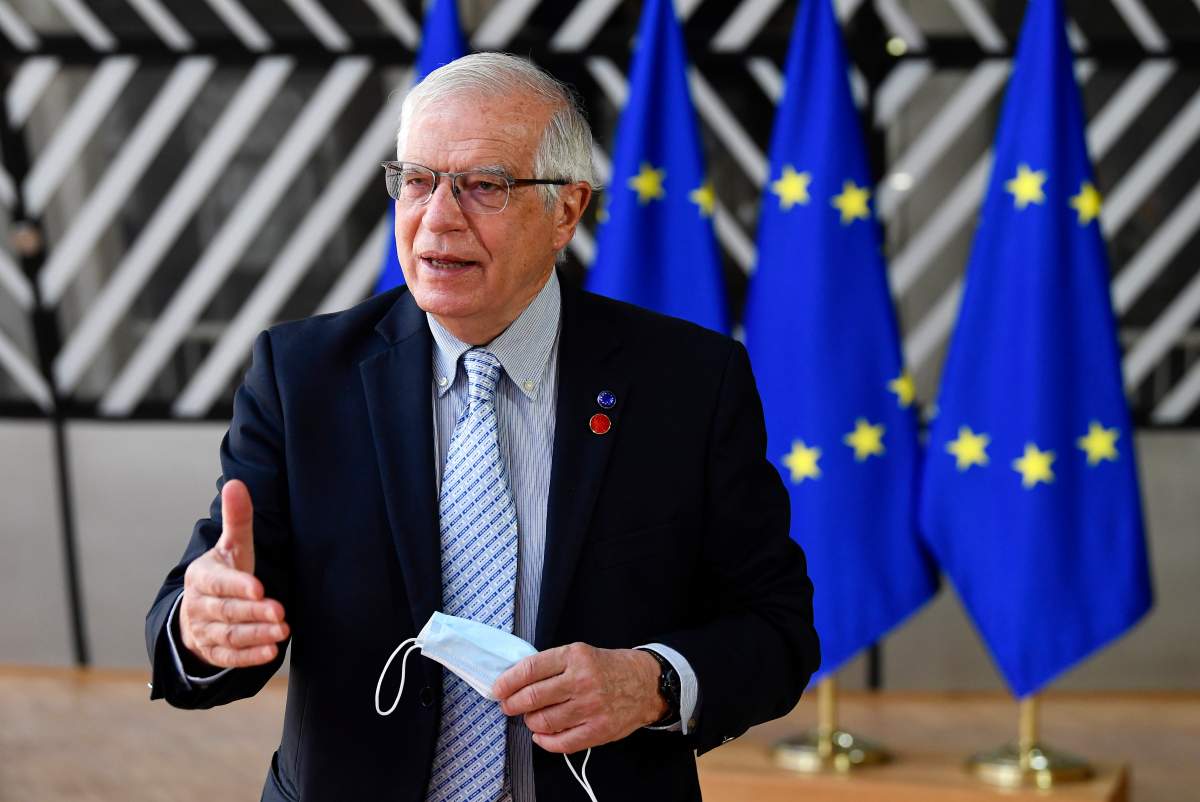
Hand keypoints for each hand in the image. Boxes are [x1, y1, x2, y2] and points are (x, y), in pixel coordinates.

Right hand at [179, 479, 288, 667]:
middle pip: (226, 611)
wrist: (197, 610)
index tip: (259, 588)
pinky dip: (249, 657)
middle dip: (252, 612)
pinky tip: (270, 652)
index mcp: (201, 577)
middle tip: (280, 611)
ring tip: (282, 631)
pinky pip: (229, 657)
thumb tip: (237, 484)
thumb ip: (237, 519)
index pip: (218, 583)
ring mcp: (204, 631)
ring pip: (229, 635)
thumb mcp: (231, 547)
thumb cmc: (222, 572)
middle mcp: (199, 605)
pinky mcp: (213, 652)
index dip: (237, 586)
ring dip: (256, 635)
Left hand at [493, 643, 666, 752]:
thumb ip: (552, 665)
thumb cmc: (608, 668)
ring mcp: (591, 707)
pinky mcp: (598, 730)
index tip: (498, 689)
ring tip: (531, 718)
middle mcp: (582, 680)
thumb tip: (516, 681)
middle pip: (532, 697)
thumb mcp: (581, 653)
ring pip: (544, 721)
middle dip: (512, 704)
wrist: (646, 684)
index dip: (508, 681)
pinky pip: (561, 743)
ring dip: (530, 722)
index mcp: (575, 656)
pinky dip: (544, 741)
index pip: (530, 669)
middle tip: (508, 706)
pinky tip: (542, 735)